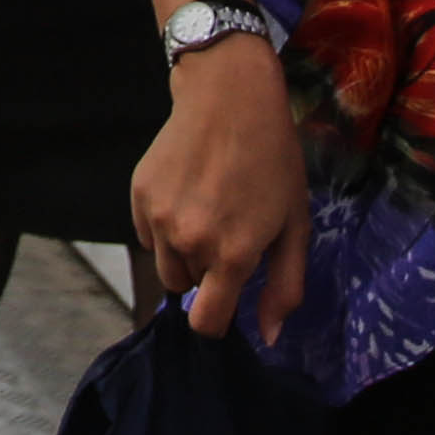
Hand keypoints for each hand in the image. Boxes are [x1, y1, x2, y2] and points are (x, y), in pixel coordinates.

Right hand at [131, 25, 308, 347]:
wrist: (229, 97)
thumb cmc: (272, 161)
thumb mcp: (294, 225)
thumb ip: (284, 288)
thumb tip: (268, 336)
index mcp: (232, 254)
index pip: (207, 322)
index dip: (219, 320)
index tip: (229, 301)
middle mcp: (189, 240)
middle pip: (187, 290)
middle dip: (207, 275)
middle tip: (228, 234)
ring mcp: (158, 216)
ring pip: (165, 263)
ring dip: (183, 252)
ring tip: (207, 213)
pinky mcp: (139, 193)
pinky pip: (146, 234)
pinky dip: (163, 226)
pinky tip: (186, 194)